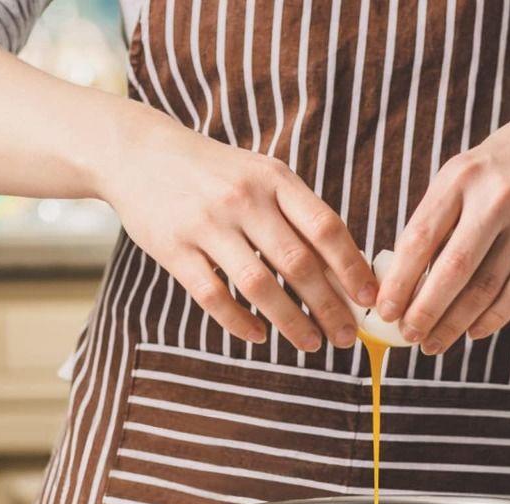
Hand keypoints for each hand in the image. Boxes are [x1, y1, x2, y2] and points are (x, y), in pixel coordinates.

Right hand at [98, 110, 376, 351]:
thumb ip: (294, 213)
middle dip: (329, 305)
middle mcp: (244, 200)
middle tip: (347, 335)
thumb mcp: (259, 174)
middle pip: (297, 263)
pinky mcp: (174, 250)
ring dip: (290, 321)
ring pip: (258, 284)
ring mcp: (207, 226)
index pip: (325, 228)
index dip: (352, 268)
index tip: (370, 299)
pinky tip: (258, 336)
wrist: (139, 154)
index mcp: (274, 179)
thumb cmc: (211, 172)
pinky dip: (238, 321)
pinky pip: (212, 295)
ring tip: (311, 343)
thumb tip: (339, 266)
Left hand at [376, 122, 509, 354]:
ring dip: (456, 322)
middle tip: (409, 336)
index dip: (399, 283)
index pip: (419, 241)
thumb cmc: (482, 177)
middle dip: (426, 310)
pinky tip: (472, 332)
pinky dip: (494, 317)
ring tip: (433, 344)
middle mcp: (495, 198)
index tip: (384, 313)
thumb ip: (427, 230)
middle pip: (454, 268)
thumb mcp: (450, 186)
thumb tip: (395, 292)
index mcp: (458, 181)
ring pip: (486, 285)